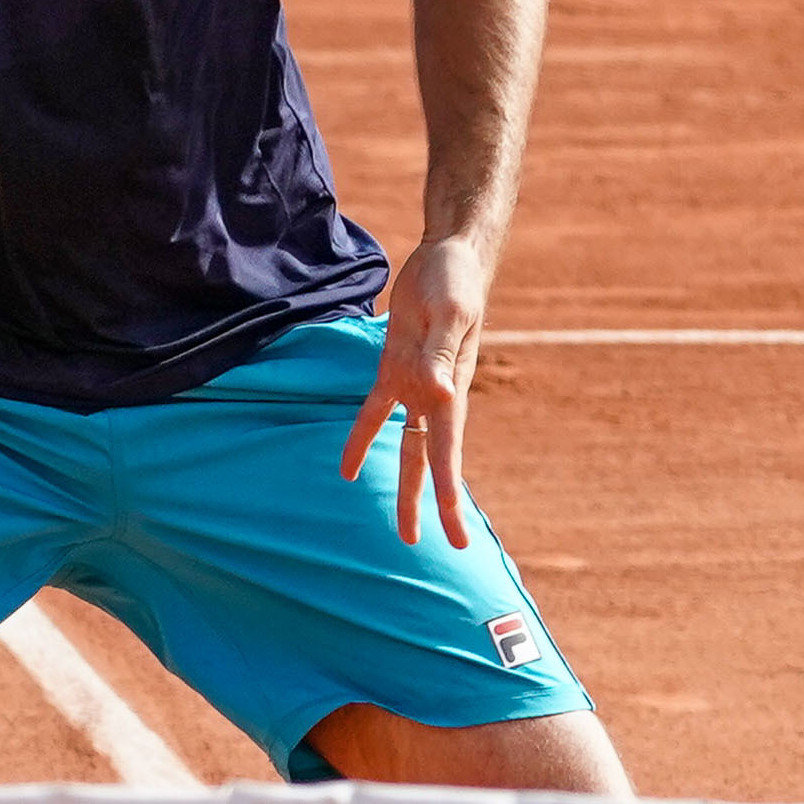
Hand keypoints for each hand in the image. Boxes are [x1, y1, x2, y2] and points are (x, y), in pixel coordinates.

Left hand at [338, 236, 491, 549]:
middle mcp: (437, 396)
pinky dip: (363, 441)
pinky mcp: (394, 368)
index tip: (455, 529)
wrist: (450, 257)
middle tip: (441, 546)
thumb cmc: (454, 282)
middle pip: (432, 461)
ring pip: (408, 448)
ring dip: (406, 487)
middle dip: (435, 504)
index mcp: (452, 390)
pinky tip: (348, 471)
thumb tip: (441, 392)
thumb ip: (444, 353)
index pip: (448, 450)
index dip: (449, 490)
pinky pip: (375, 413)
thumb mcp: (449, 313)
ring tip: (404, 531)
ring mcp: (416, 385)